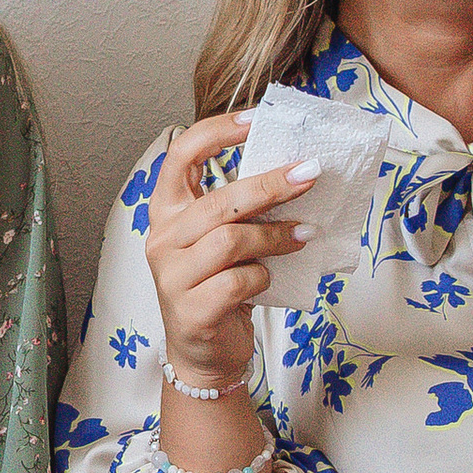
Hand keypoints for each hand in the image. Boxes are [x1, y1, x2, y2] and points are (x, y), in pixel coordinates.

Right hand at [142, 115, 311, 379]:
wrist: (204, 354)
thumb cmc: (219, 287)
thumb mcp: (224, 241)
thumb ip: (242, 210)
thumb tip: (295, 171)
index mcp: (167, 212)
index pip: (180, 154)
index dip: (218, 131)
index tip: (256, 118)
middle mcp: (162, 239)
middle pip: (220, 199)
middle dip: (271, 184)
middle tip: (310, 173)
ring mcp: (172, 276)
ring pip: (231, 240)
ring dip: (276, 235)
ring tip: (306, 233)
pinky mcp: (191, 310)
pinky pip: (238, 281)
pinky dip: (263, 277)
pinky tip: (271, 279)